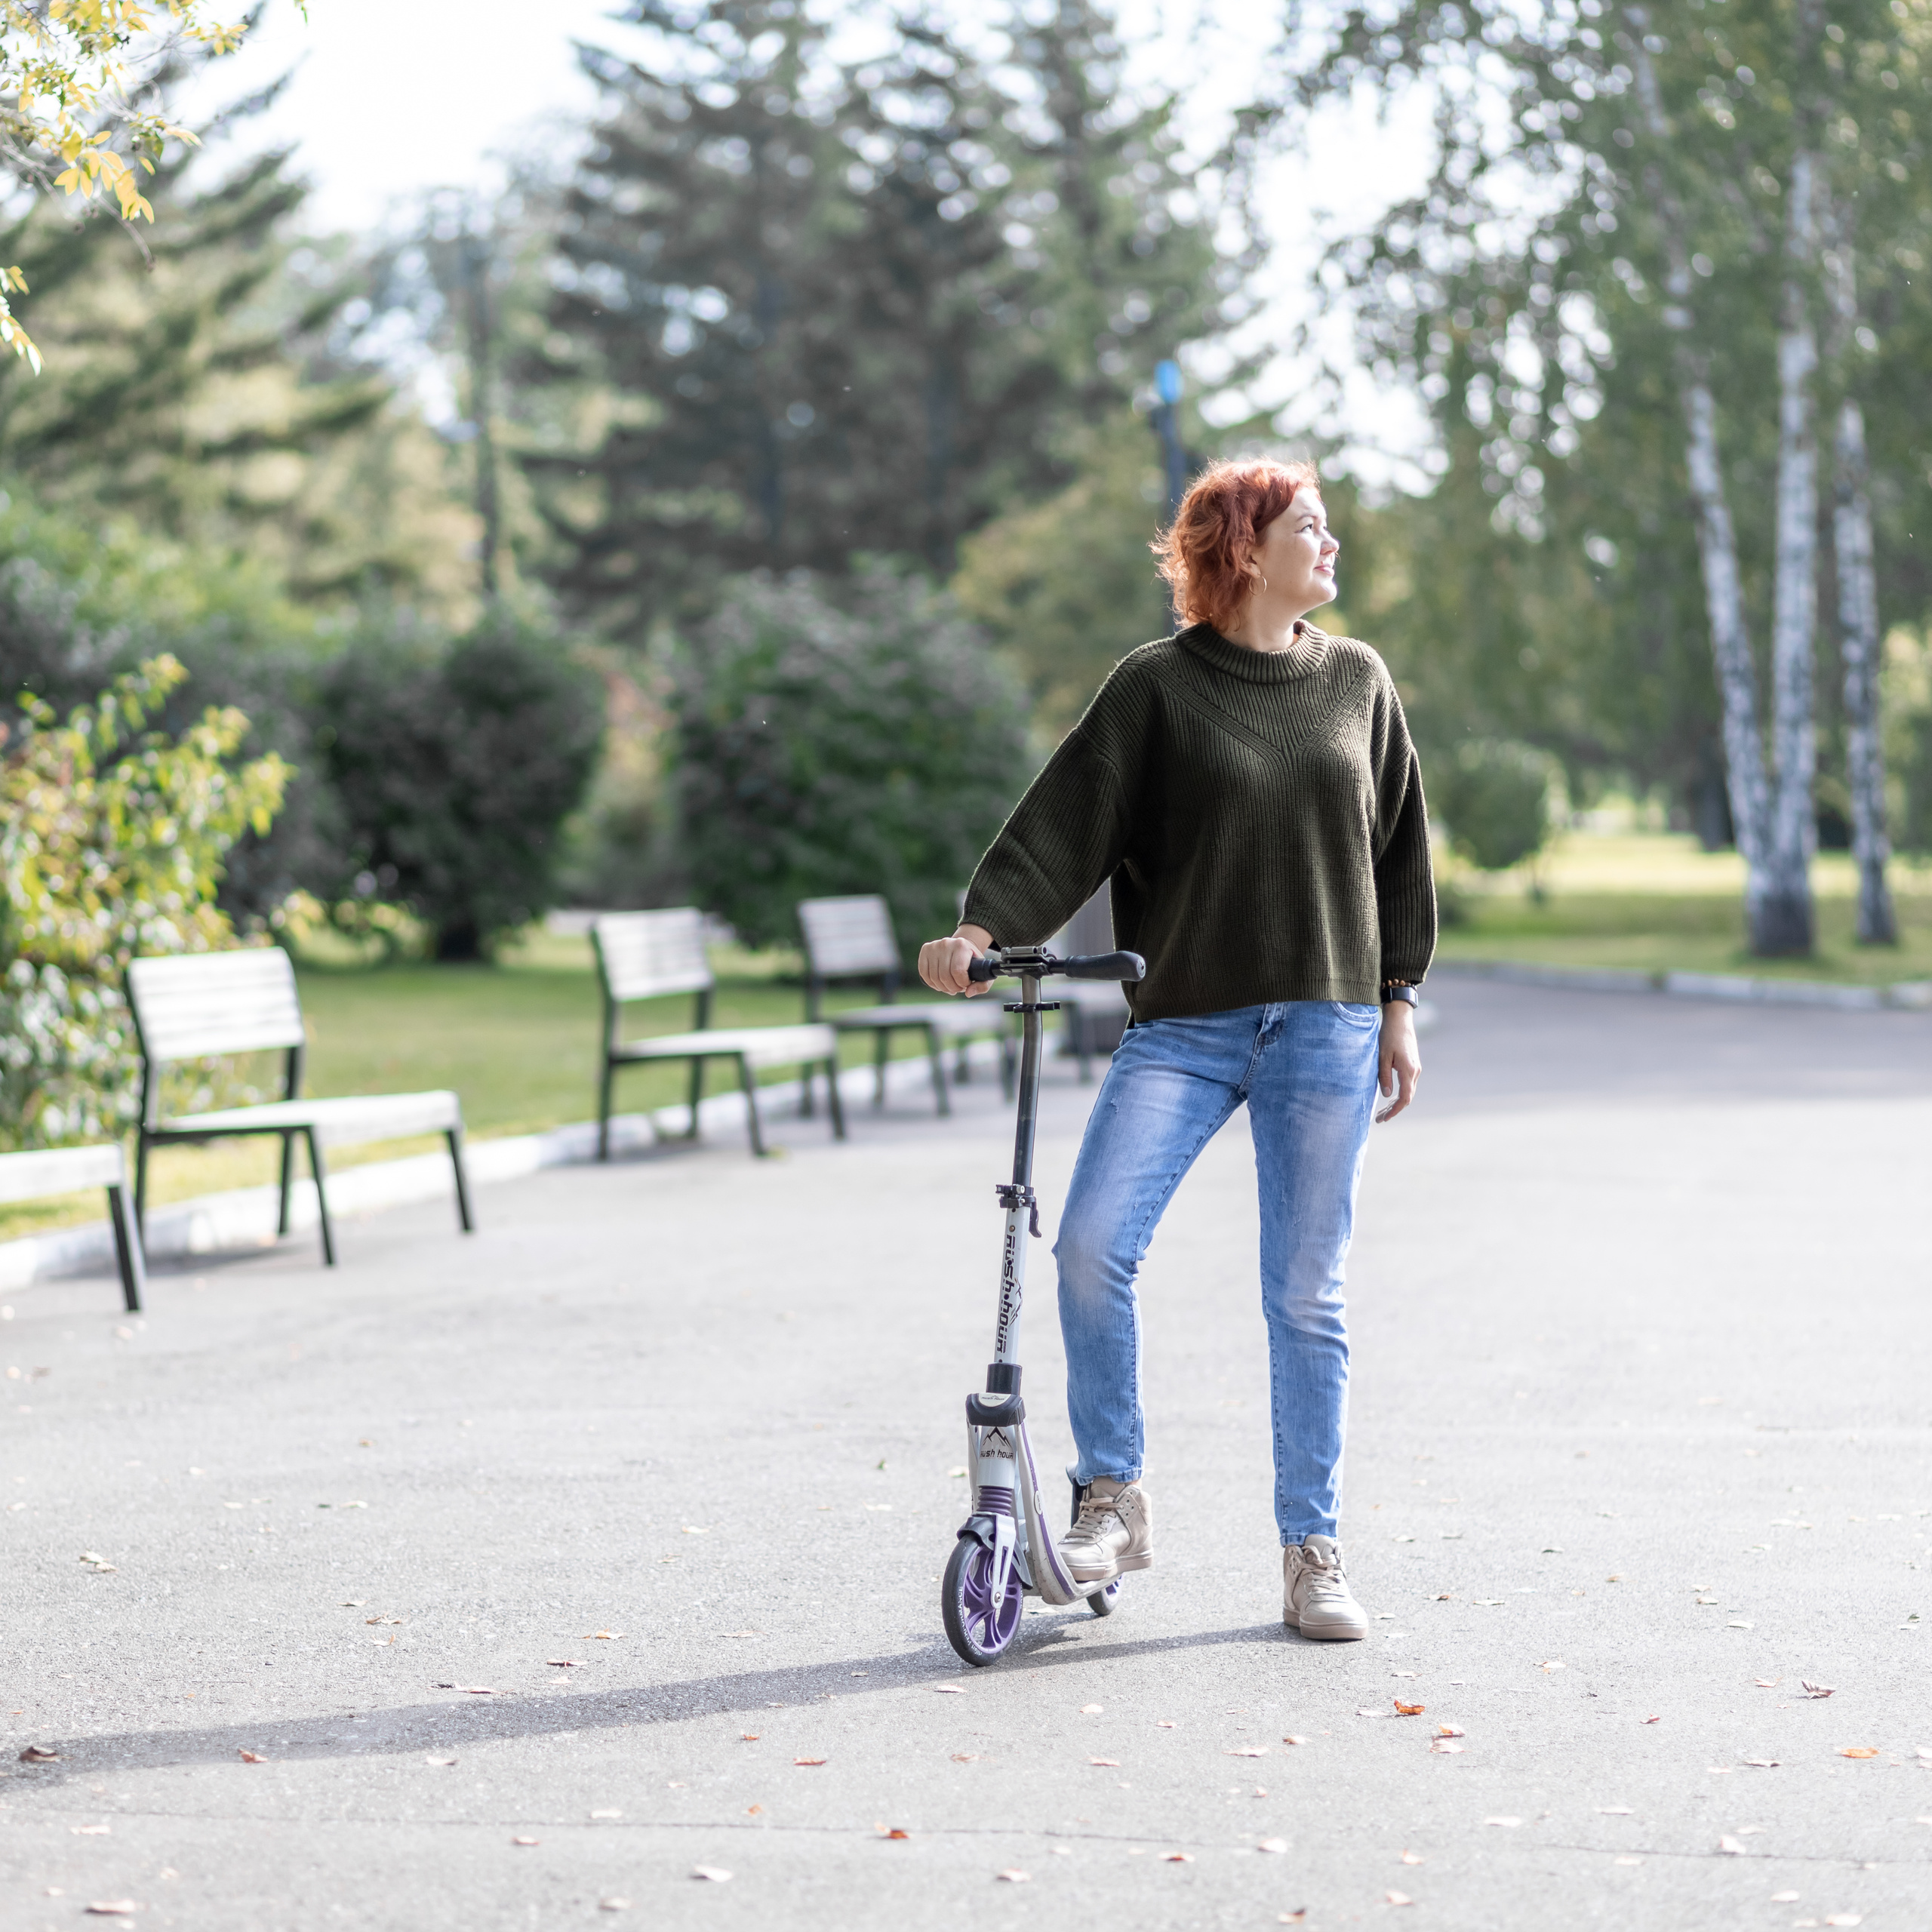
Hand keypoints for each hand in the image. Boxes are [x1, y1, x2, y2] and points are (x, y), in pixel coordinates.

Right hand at [919, 924, 993, 996]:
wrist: (961, 947)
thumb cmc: (972, 962)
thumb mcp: (983, 972)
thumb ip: (982, 985)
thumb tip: (968, 993)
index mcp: (961, 945)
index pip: (958, 972)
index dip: (962, 983)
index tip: (966, 983)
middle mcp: (946, 943)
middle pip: (945, 976)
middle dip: (953, 987)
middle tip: (959, 987)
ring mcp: (934, 946)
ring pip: (934, 977)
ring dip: (943, 987)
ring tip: (951, 986)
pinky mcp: (925, 949)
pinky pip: (924, 973)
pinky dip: (932, 983)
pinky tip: (940, 984)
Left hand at [1375, 1001, 1419, 1122]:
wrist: (1400, 1019)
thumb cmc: (1389, 1035)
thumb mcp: (1382, 1057)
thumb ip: (1384, 1077)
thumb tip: (1387, 1095)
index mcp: (1408, 1071)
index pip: (1404, 1098)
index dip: (1394, 1111)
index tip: (1383, 1119)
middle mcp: (1415, 1071)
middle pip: (1407, 1097)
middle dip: (1394, 1109)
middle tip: (1380, 1118)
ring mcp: (1416, 1068)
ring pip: (1408, 1091)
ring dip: (1396, 1102)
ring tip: (1382, 1111)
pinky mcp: (1413, 1064)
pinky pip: (1408, 1084)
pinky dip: (1400, 1093)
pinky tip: (1389, 1097)